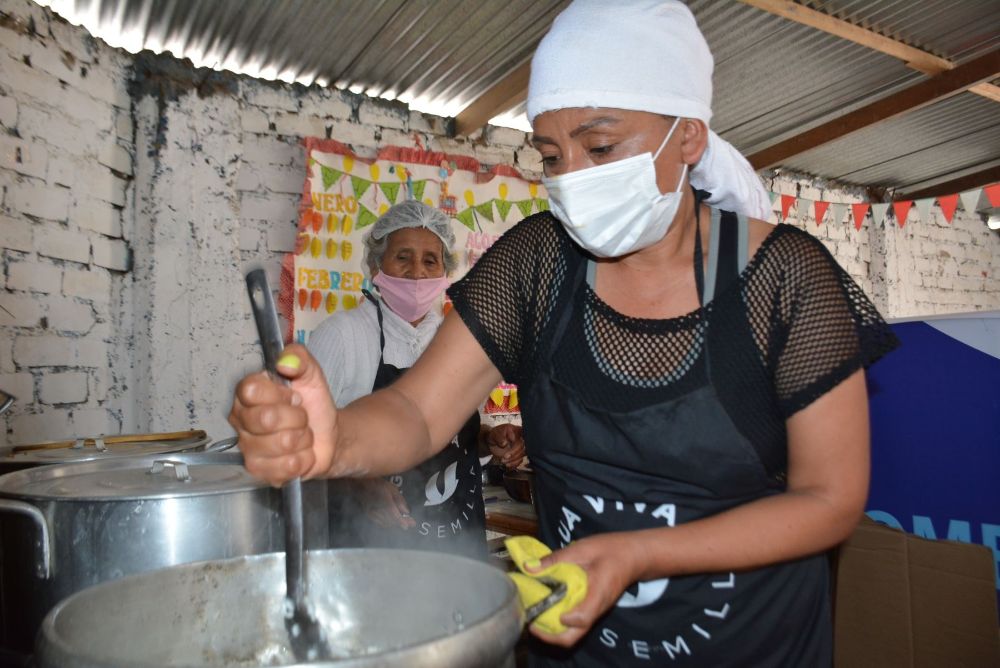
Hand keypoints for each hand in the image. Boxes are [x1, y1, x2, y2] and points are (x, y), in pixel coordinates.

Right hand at [229, 344, 337, 485]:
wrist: (328, 435)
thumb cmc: (312, 405)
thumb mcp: (311, 373)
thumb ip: (299, 357)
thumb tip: (284, 361)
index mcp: (247, 393)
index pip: (251, 391)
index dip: (280, 395)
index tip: (293, 396)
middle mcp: (240, 420)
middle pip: (267, 419)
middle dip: (297, 418)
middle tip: (301, 417)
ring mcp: (247, 448)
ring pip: (281, 444)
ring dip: (303, 439)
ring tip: (302, 435)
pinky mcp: (260, 471)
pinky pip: (288, 466)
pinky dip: (304, 459)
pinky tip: (300, 453)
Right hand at [357, 479, 415, 529]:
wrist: (362, 485)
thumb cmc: (378, 485)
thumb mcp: (392, 489)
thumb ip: (400, 501)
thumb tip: (407, 512)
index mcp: (384, 501)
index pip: (394, 515)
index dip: (402, 521)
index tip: (409, 525)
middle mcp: (377, 509)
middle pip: (391, 521)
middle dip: (401, 523)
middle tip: (411, 523)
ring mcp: (372, 513)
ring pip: (386, 523)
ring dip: (395, 524)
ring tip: (403, 521)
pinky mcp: (369, 516)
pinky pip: (380, 523)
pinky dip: (388, 524)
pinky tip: (393, 522)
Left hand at [486, 423, 525, 468]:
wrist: (492, 442)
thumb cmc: (495, 435)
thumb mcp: (495, 433)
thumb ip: (500, 437)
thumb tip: (505, 443)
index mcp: (518, 431)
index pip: (523, 436)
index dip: (517, 442)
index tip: (507, 445)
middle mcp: (521, 439)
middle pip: (523, 447)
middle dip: (514, 453)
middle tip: (505, 456)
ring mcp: (520, 448)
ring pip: (522, 455)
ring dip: (513, 460)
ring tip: (503, 461)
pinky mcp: (518, 455)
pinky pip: (519, 461)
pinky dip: (513, 464)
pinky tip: (507, 465)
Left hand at [526, 533, 641, 647]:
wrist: (634, 555)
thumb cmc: (611, 550)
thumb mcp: (582, 549)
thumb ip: (556, 559)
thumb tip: (529, 567)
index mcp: (598, 594)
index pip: (581, 618)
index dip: (562, 618)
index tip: (545, 608)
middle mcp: (597, 608)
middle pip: (573, 636)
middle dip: (549, 635)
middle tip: (531, 622)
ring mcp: (595, 611)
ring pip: (574, 633)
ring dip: (553, 630)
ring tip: (536, 616)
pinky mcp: (593, 609)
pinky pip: (576, 623)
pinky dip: (560, 621)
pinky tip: (549, 607)